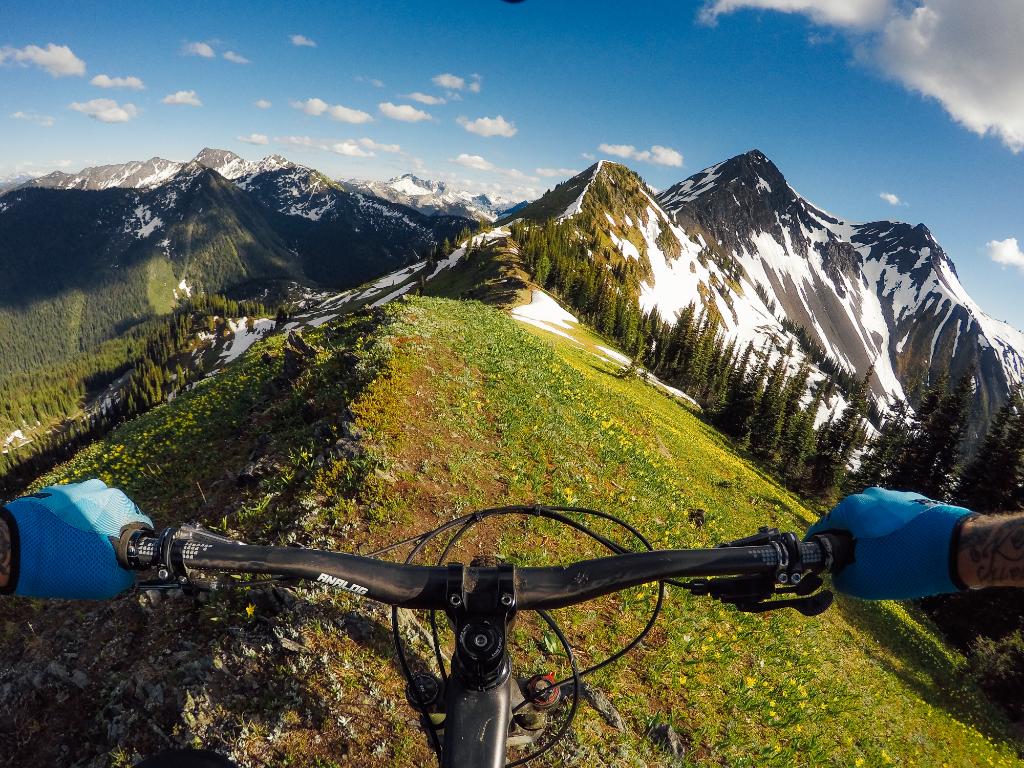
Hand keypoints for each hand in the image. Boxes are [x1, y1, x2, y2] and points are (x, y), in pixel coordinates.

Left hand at [2, 479, 152, 598]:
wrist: (7, 548)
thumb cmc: (61, 564)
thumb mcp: (103, 582)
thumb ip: (125, 576)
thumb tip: (127, 573)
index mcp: (120, 505)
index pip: (140, 526)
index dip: (131, 547)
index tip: (118, 560)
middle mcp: (101, 489)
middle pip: (117, 516)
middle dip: (109, 535)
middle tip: (93, 557)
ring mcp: (74, 488)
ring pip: (93, 511)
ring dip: (89, 528)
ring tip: (71, 549)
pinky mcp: (51, 493)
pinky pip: (71, 509)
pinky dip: (68, 524)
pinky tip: (55, 541)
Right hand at [805, 487, 973, 599]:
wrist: (964, 547)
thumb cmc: (907, 562)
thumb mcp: (866, 581)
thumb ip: (842, 580)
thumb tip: (839, 575)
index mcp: (852, 507)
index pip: (822, 528)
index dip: (818, 550)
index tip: (820, 567)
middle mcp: (872, 496)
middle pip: (849, 524)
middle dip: (849, 547)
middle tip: (856, 571)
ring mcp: (898, 498)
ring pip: (873, 524)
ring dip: (873, 544)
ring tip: (886, 567)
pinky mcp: (920, 504)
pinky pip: (896, 523)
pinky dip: (895, 540)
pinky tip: (906, 558)